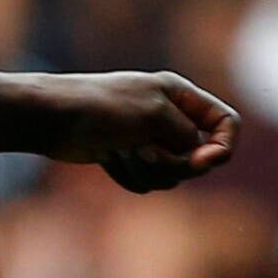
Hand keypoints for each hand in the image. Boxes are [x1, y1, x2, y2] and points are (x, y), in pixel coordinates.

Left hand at [40, 73, 240, 191]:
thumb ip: (187, 137)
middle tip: (145, 153)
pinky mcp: (127, 158)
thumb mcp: (155, 116)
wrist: (53, 118)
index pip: (225, 122)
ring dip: (148, 172)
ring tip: (122, 153)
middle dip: (174, 164)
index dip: (222, 146)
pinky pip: (146, 182)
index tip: (203, 162)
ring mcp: (148, 139)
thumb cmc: (102, 109)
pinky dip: (130, 176)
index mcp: (180, 95)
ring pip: (171, 175)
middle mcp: (168, 116)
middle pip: (199, 157)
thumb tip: (200, 160)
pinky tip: (108, 159)